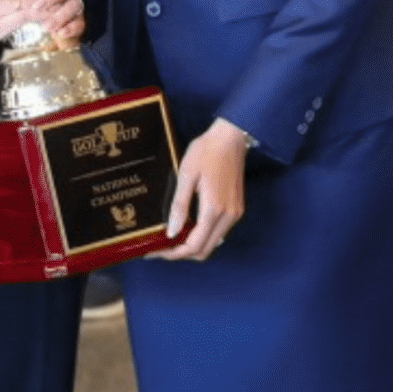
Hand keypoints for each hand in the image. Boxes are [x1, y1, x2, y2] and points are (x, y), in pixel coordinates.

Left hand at [148, 118, 249, 259]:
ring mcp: (235, 214)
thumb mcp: (187, 176)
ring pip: (213, 243)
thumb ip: (180, 206)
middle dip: (182, 253)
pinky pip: (219, 232)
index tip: (156, 252)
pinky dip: (203, 236)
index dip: (174, 253)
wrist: (231, 138)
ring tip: (171, 238)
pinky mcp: (236, 209)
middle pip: (205, 250)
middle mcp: (228, 217)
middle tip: (161, 247)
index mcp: (214, 210)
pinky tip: (188, 227)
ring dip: (193, 246)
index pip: (194, 245)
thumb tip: (172, 232)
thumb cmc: (206, 152)